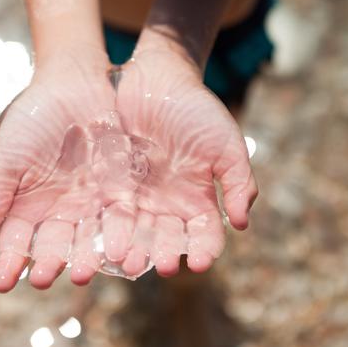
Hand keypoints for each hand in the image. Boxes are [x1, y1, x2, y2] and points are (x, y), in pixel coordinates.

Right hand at [0, 55, 119, 290]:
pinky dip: (122, 236)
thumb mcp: (6, 157)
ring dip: (85, 257)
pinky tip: (121, 253)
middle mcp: (60, 212)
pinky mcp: (120, 191)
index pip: (18, 241)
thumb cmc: (31, 117)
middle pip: (55, 245)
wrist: (72, 83)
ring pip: (89, 238)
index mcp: (28, 207)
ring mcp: (91, 203)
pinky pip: (122, 218)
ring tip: (80, 274)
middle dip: (49, 263)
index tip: (2, 283)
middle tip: (44, 281)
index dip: (11, 261)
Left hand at [114, 48, 257, 276]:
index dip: (204, 249)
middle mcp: (168, 204)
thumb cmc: (197, 109)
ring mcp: (139, 196)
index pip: (204, 233)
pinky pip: (109, 212)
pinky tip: (103, 241)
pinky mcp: (112, 185)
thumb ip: (238, 181)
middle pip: (169, 238)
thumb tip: (243, 225)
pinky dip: (107, 229)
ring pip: (137, 231)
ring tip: (131, 262)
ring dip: (135, 248)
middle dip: (167, 253)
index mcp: (199, 199)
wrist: (157, 79)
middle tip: (163, 267)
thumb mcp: (226, 143)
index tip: (200, 262)